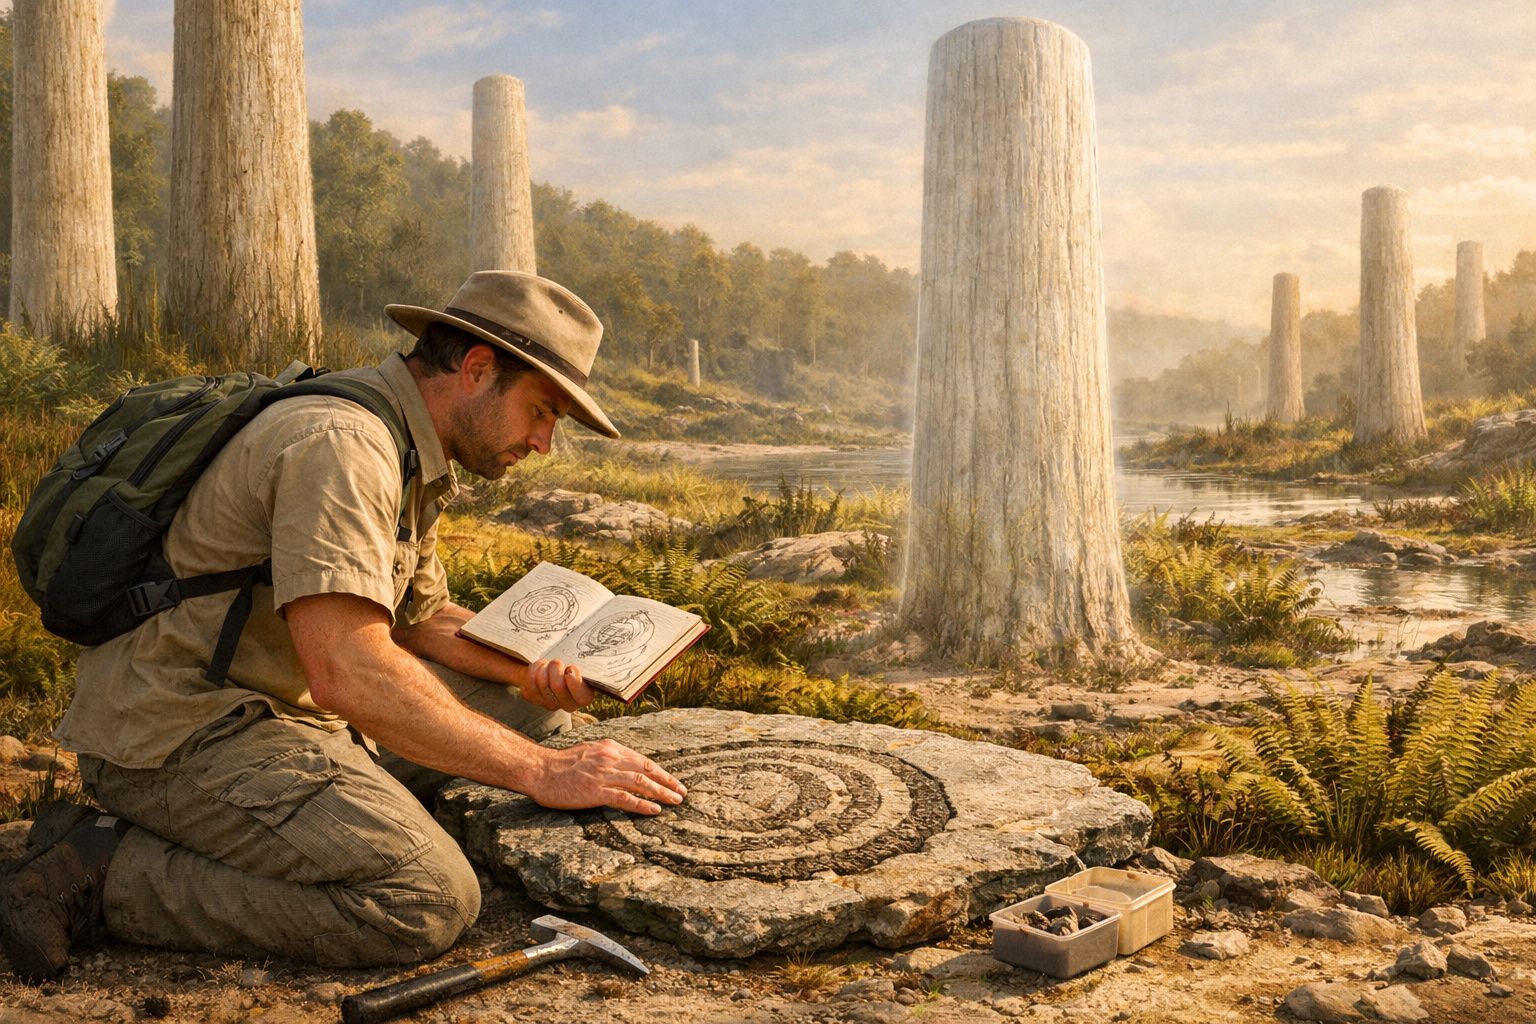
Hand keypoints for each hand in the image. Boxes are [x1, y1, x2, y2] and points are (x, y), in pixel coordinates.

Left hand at [520, 658, 595, 711]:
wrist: (551, 668)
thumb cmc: (570, 666)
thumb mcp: (580, 665)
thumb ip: (584, 667)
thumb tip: (579, 665)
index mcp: (584, 696)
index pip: (582, 697)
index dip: (575, 683)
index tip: (570, 668)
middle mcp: (566, 704)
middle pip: (558, 686)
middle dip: (556, 667)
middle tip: (557, 662)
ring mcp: (548, 703)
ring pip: (542, 681)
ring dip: (545, 667)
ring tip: (548, 664)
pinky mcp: (533, 698)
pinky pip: (530, 682)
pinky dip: (534, 669)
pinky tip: (540, 668)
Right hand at [527, 739, 686, 814]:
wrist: (540, 770)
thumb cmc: (561, 764)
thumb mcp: (589, 752)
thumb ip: (608, 757)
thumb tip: (624, 766)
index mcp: (610, 748)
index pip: (642, 760)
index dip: (660, 771)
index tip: (672, 780)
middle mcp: (610, 758)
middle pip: (646, 770)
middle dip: (667, 781)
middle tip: (682, 792)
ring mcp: (604, 774)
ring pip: (640, 783)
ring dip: (661, 793)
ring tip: (675, 801)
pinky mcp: (596, 791)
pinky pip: (625, 798)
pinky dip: (642, 804)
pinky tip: (654, 809)